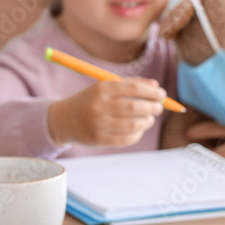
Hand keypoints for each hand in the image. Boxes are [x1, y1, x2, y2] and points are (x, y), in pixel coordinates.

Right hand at [47, 78, 165, 146]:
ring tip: (149, 119)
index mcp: (101, 89)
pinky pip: (125, 139)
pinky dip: (137, 134)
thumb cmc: (90, 100)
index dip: (151, 91)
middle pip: (134, 107)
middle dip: (152, 107)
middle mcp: (98, 106)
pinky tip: (138, 129)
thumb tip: (155, 86)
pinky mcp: (98, 140)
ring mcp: (98, 124)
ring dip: (147, 122)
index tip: (161, 94)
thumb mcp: (105, 87)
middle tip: (159, 107)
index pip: (132, 88)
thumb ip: (130, 84)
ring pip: (132, 125)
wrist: (63, 119)